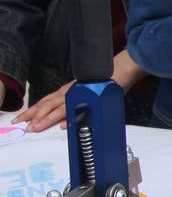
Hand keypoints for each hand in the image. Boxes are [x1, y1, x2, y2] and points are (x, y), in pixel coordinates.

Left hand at [14, 50, 145, 131]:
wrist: (123, 68)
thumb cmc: (107, 80)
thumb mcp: (87, 92)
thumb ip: (76, 104)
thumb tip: (65, 121)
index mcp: (69, 91)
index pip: (47, 101)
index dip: (34, 110)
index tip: (24, 119)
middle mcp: (72, 91)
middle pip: (49, 104)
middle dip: (35, 116)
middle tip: (25, 126)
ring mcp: (81, 93)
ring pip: (60, 107)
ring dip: (47, 118)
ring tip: (37, 127)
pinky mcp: (92, 97)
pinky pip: (79, 108)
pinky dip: (70, 117)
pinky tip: (63, 125)